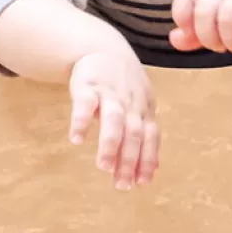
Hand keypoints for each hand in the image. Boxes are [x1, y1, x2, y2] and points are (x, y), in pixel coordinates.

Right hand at [69, 51, 158, 189]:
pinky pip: (85, 103)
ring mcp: (109, 93)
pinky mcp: (87, 85)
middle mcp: (130, 102)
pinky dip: (81, 120)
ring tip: (103, 167)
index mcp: (144, 109)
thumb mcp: (139, 106)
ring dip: (111, 143)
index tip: (142, 183)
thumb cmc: (123, 85)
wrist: (103, 47)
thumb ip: (145, 135)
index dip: (147, 159)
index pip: (150, 137)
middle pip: (134, 132)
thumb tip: (154, 169)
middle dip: (129, 159)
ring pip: (114, 119)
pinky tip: (76, 139)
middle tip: (122, 185)